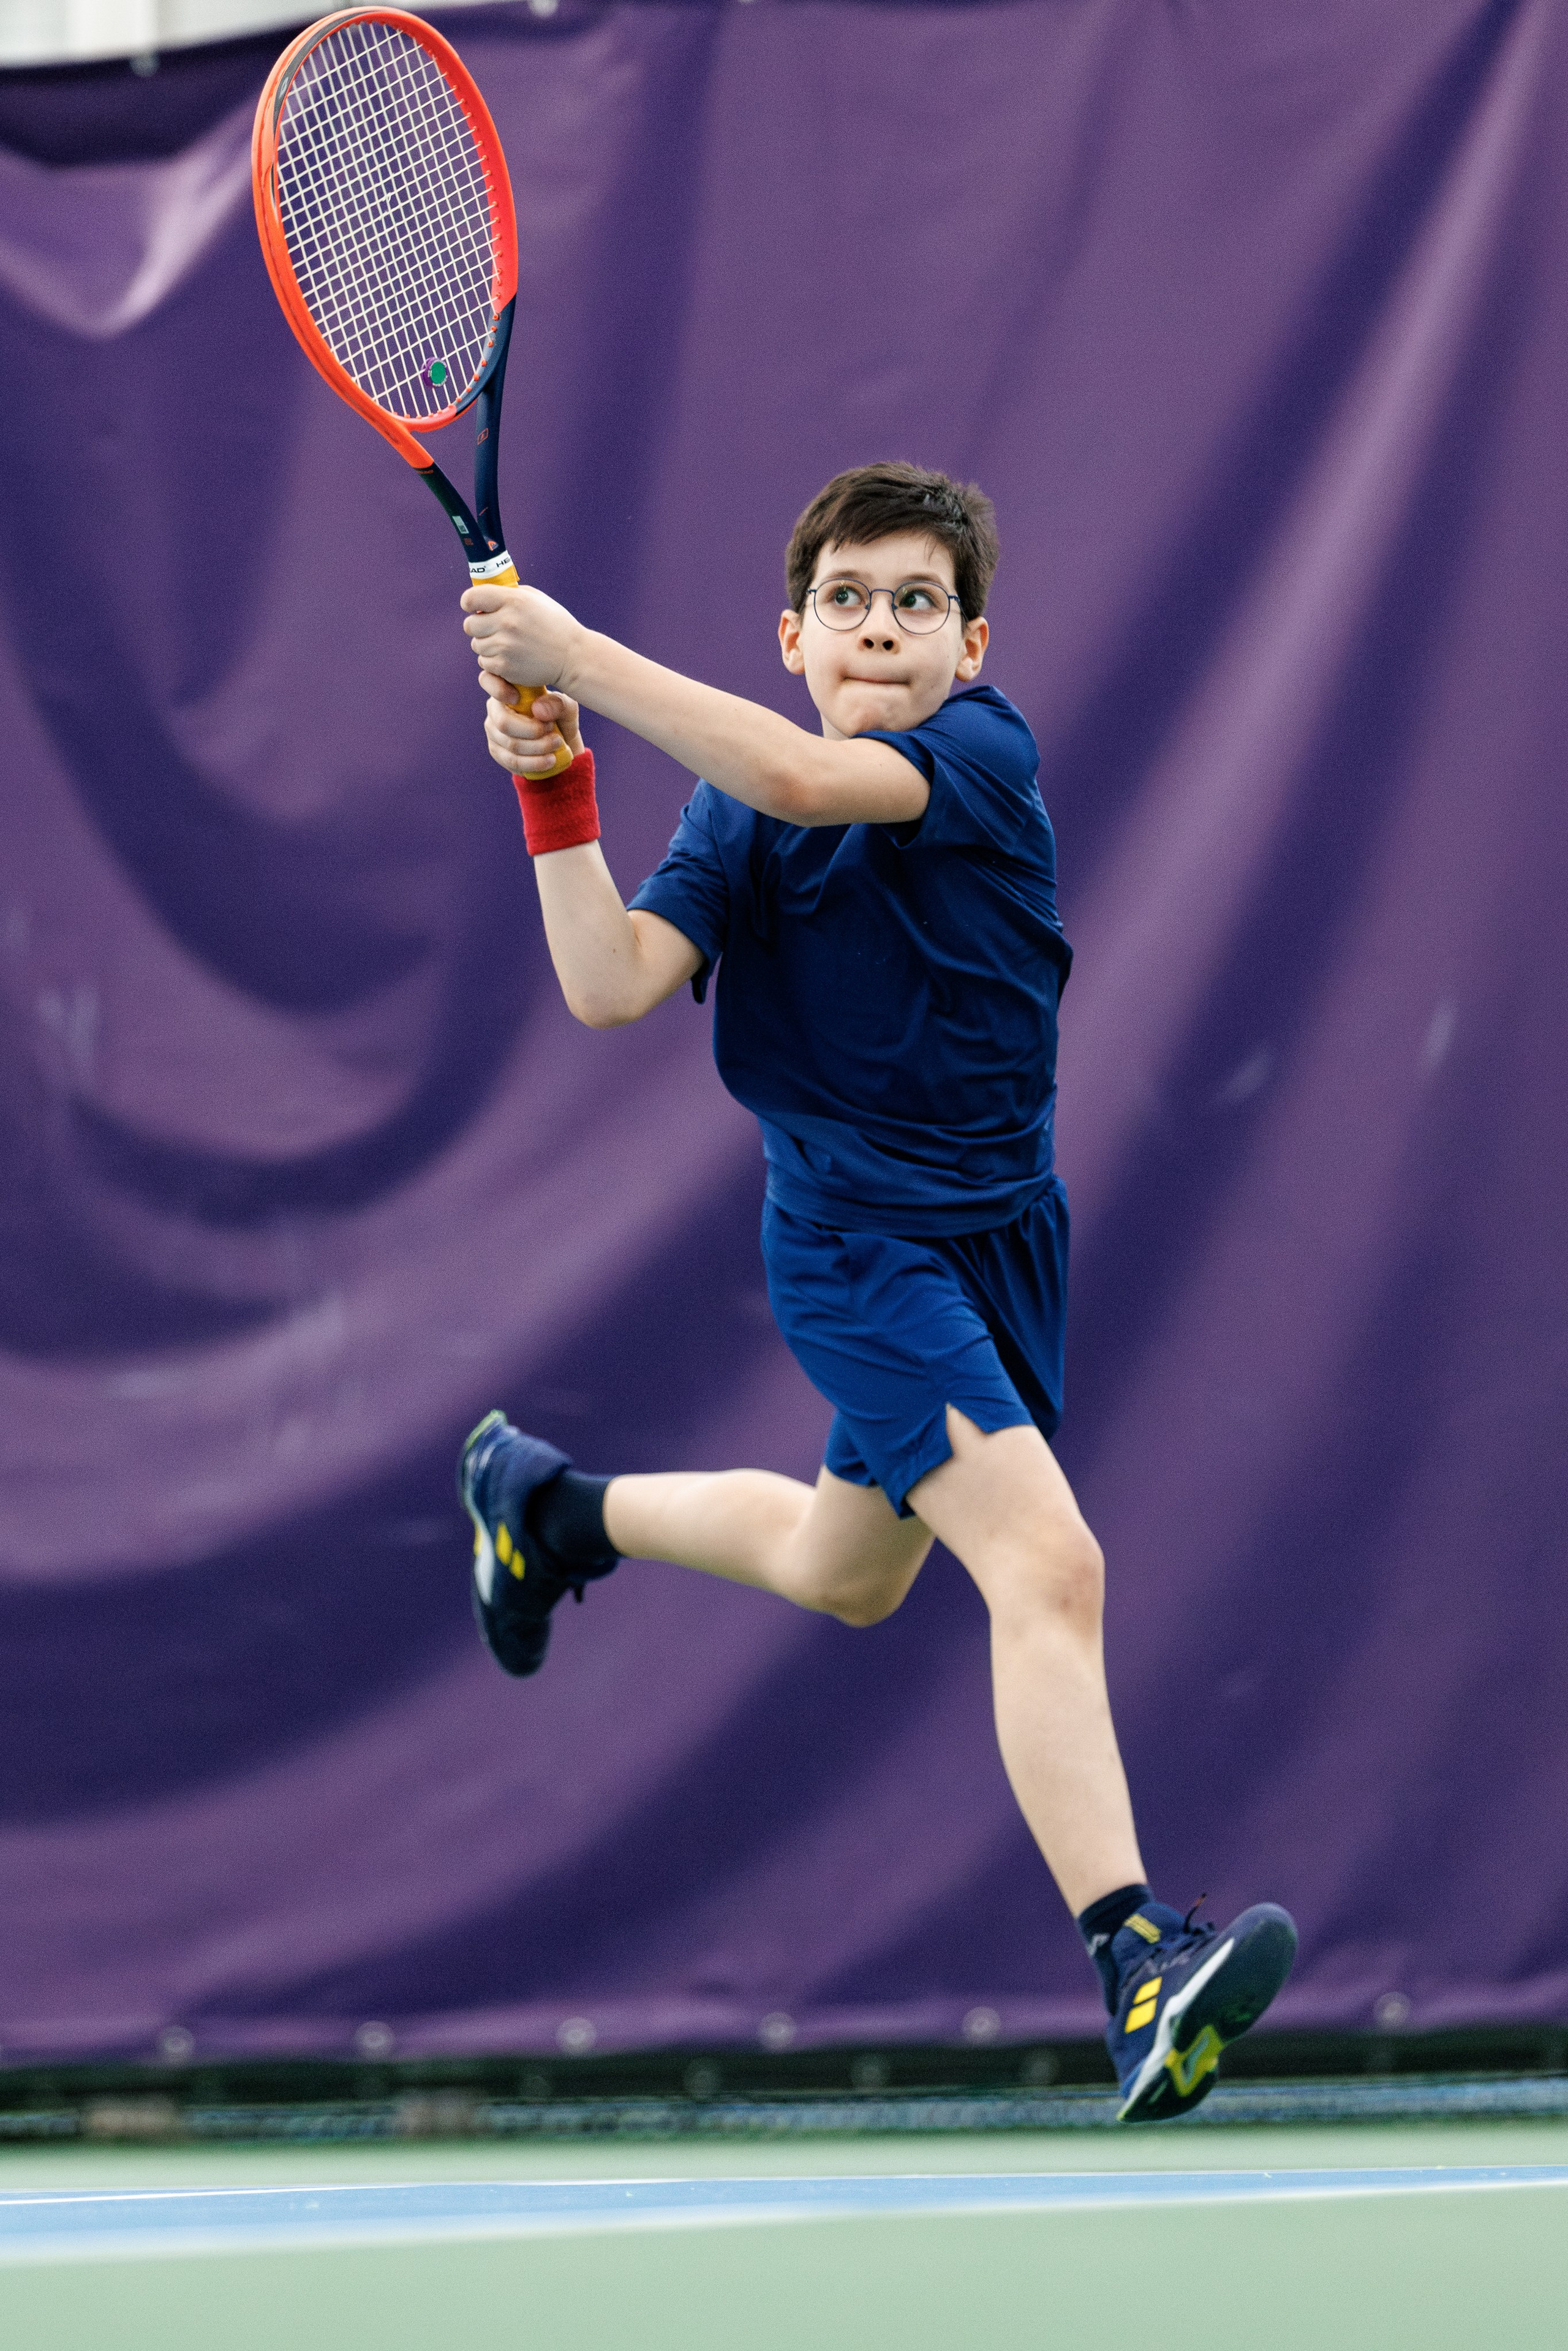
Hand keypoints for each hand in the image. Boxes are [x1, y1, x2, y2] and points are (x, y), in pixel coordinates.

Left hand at [461, 583, 578, 694]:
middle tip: (494, 629)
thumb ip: (509, 594)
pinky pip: (484, 663)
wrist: (572, 657)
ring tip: (507, 645)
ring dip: (487, 645)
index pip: (470, 598)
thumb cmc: (555, 625)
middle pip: (470, 625)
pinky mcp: (505, 667)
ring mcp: (505, 646)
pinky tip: (510, 658)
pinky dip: (493, 662)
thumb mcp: (536, 599)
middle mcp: (506, 622)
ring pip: (476, 645)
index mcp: (513, 600)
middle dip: (479, 627)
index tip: (475, 608)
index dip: (470, 603)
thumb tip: (484, 596)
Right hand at [481, 673, 583, 777]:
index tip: (519, 698)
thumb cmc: (560, 717)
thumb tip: (538, 710)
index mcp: (506, 690)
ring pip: (511, 745)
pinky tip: (550, 760)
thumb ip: (558, 704)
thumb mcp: (567, 707)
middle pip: (504, 723)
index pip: (488, 680)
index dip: (499, 689)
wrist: (562, 743)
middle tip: (552, 731)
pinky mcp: (498, 753)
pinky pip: (512, 762)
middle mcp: (495, 710)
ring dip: (538, 748)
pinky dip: (534, 763)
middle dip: (532, 731)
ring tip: (556, 745)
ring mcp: (493, 732)